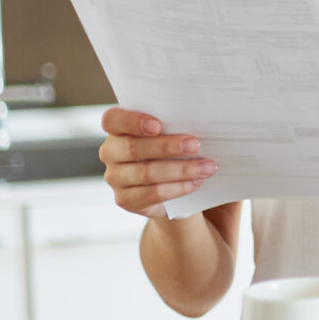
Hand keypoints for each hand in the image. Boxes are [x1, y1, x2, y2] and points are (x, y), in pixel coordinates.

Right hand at [98, 106, 214, 218]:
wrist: (171, 184)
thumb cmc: (172, 149)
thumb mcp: (172, 132)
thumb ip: (175, 124)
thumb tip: (202, 119)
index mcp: (117, 129)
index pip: (113, 120)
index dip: (132, 121)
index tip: (158, 125)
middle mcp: (110, 152)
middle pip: (132, 148)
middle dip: (167, 146)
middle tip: (195, 145)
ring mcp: (115, 178)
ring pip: (146, 172)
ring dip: (181, 169)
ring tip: (207, 167)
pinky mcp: (126, 200)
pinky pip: (152, 193)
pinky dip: (178, 187)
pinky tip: (196, 182)